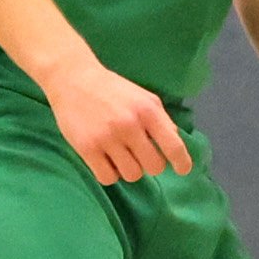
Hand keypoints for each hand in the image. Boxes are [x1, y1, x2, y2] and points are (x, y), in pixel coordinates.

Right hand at [44, 57, 194, 186]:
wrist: (74, 80)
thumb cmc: (113, 90)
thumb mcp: (144, 98)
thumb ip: (162, 120)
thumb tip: (175, 143)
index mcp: (148, 111)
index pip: (173, 145)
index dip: (182, 162)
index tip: (183, 170)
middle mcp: (130, 125)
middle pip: (154, 166)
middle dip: (151, 165)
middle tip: (141, 155)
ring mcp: (107, 138)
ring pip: (132, 175)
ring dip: (130, 169)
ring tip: (122, 156)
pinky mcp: (87, 148)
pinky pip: (107, 178)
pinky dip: (110, 174)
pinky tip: (107, 161)